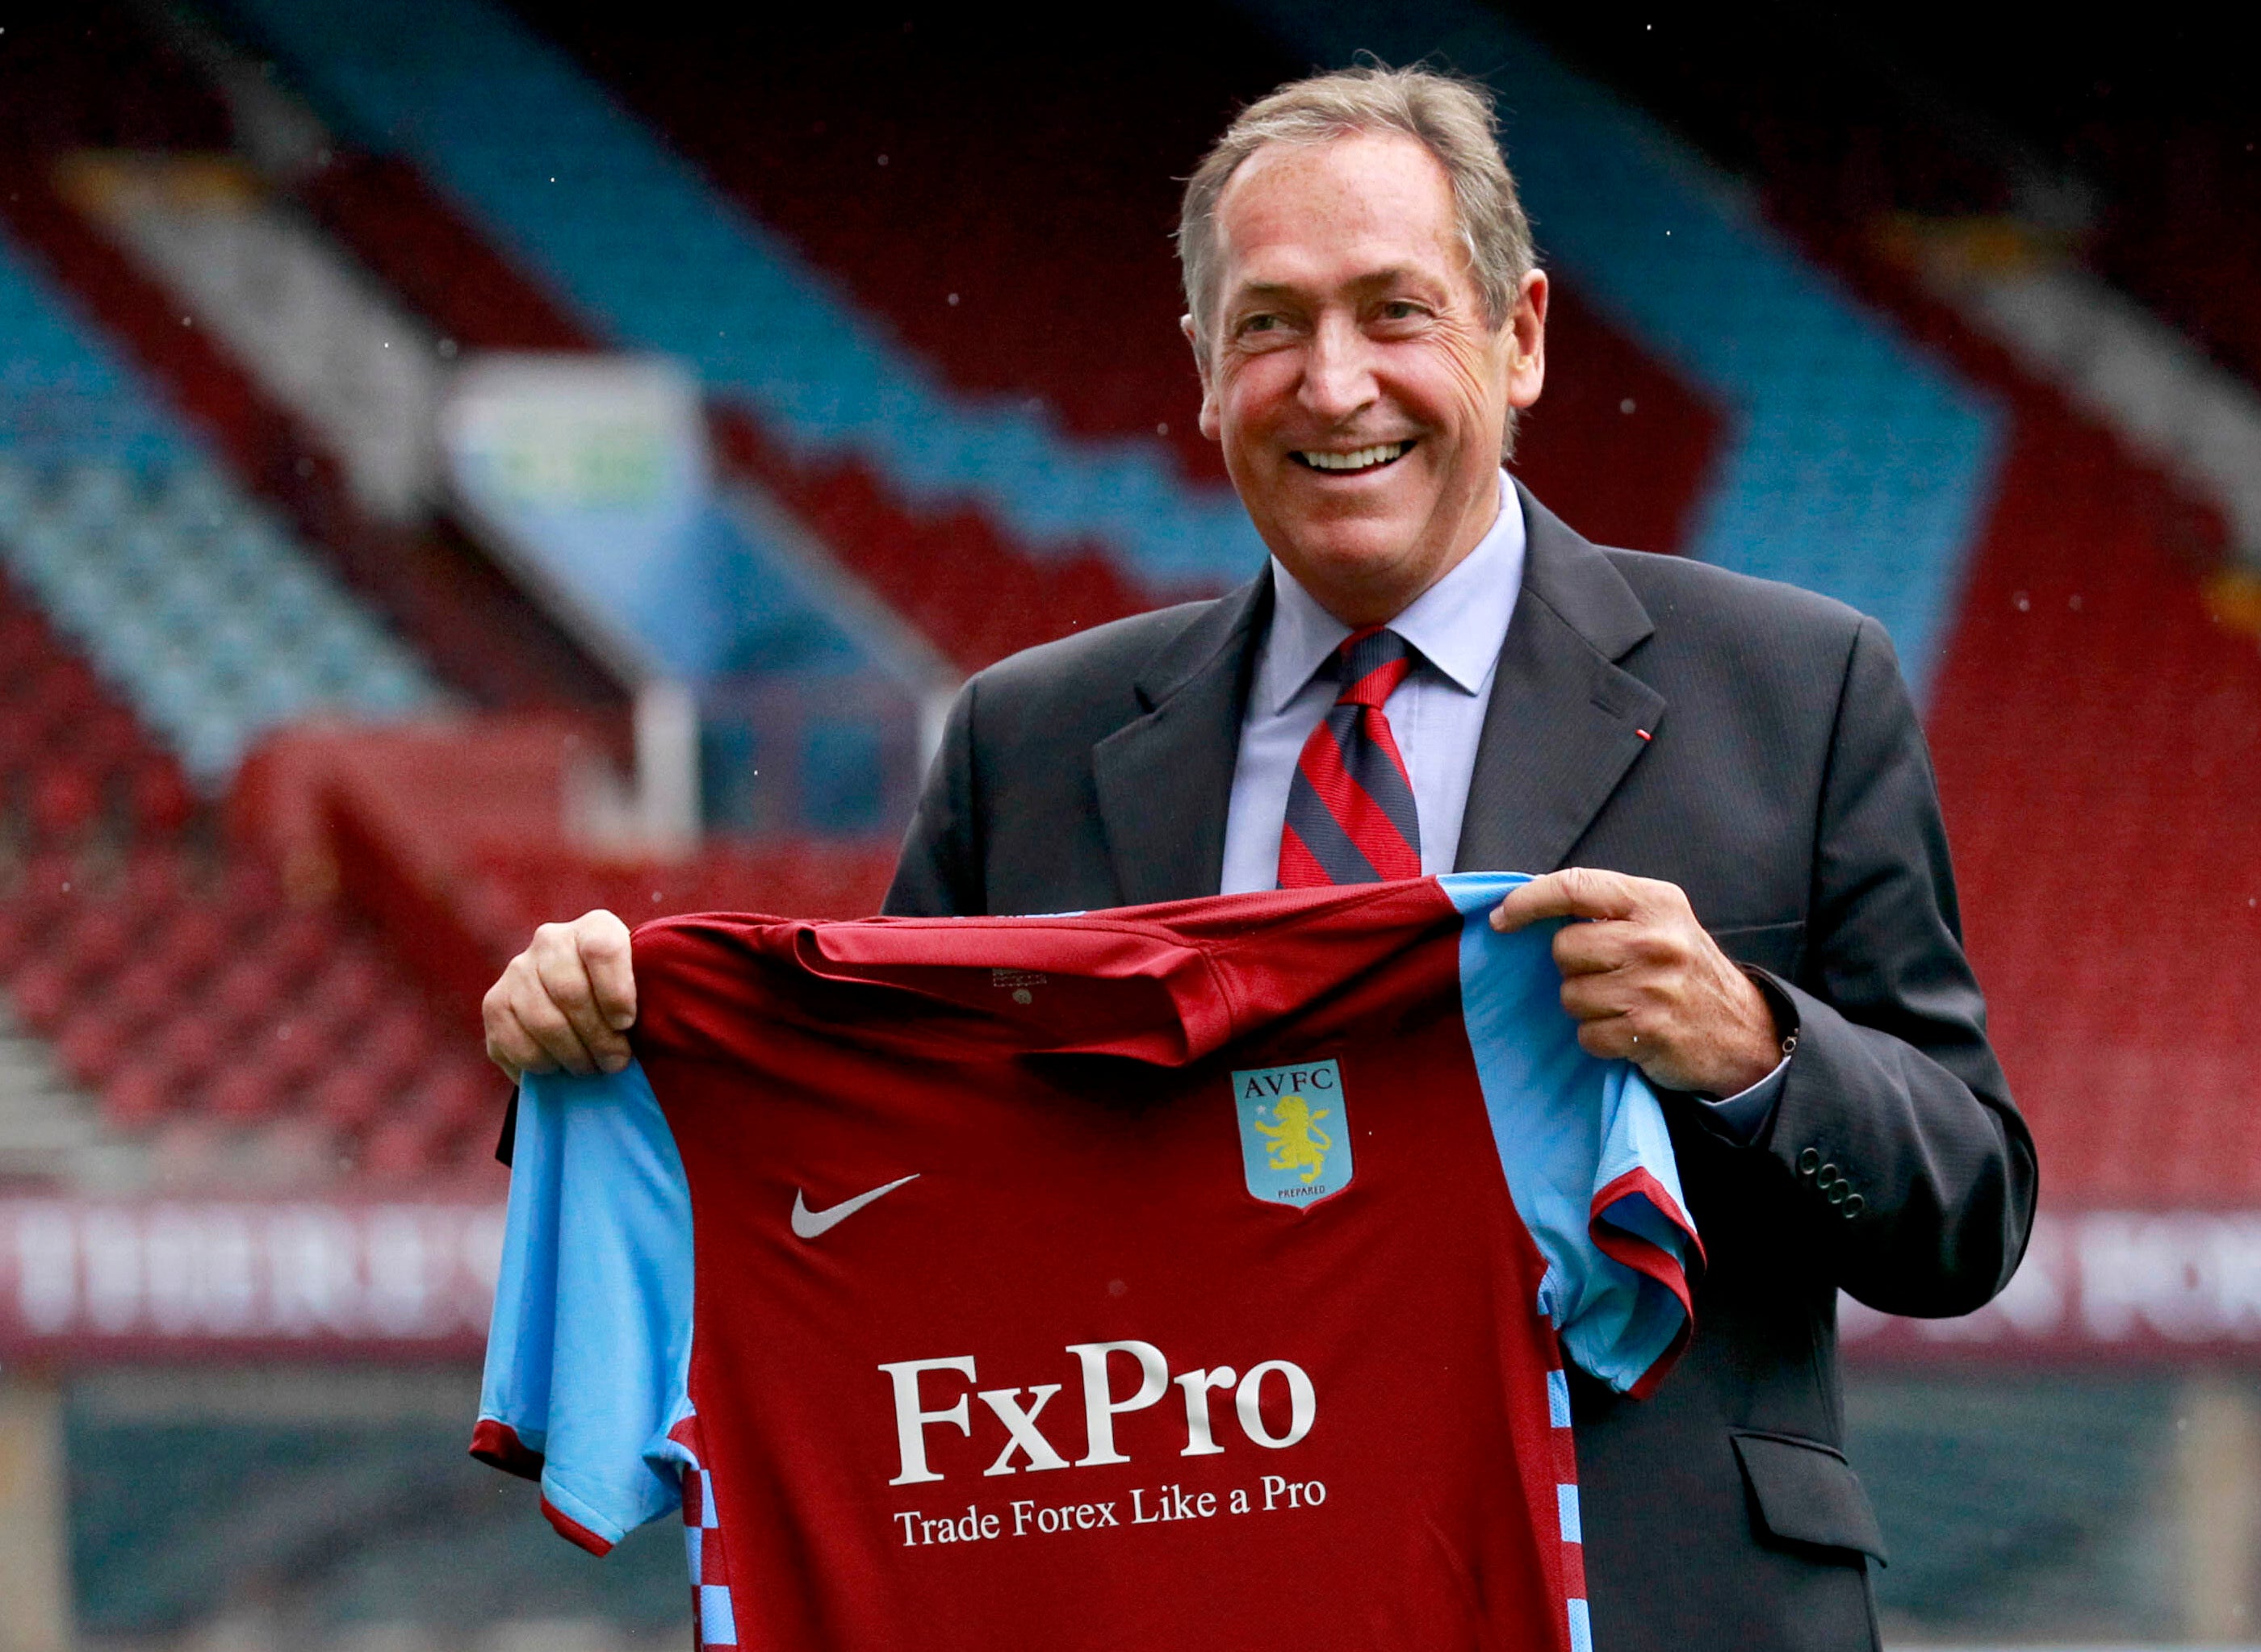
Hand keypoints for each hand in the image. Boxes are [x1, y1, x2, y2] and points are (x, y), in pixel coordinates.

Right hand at [482, 910, 636, 1080]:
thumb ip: (647, 995)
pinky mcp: (494, 1003)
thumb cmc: (622, 1001)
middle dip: (598, 1038)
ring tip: (591, 1068)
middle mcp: (551, 940)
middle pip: (571, 993)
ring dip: (572, 1055)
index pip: (602, 950)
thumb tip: (632, 1030)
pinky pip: (514, 1041)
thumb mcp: (643, 988)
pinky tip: (559, 1068)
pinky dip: (541, 1063)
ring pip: (544, 1021)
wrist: (579, 1007)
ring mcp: (517, 970)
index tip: (626, 1024)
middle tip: (615, 1063)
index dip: (615, 992)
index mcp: (595, 927)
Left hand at [1490, 868, 1780, 1095]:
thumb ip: (1606, 909)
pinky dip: (1599, 1038)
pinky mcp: (1648, 1031)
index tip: (1502, 917)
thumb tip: (1527, 906)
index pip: (1575, 886)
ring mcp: (1653, 987)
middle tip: (1606, 974)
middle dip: (1573, 967)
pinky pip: (1586, 1034)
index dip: (1529, 901)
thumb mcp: (1660, 921)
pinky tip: (1627, 1030)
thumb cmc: (1684, 971)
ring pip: (1570, 995)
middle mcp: (1655, 939)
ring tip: (1622, 1004)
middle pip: (1563, 949)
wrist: (1742, 1030)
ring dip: (1586, 1006)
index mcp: (1655, 902)